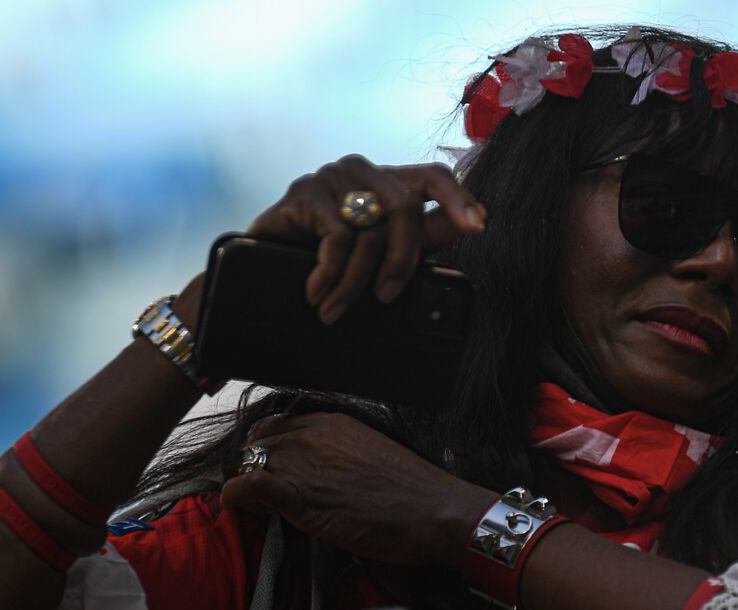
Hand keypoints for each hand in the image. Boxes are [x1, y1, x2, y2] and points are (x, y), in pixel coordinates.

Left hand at [219, 412, 495, 568]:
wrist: (431, 511)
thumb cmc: (413, 492)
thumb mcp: (375, 456)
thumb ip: (343, 457)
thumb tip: (331, 474)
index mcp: (332, 423)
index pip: (281, 426)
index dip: (271, 449)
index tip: (274, 468)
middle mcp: (310, 436)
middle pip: (259, 443)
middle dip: (253, 464)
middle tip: (261, 492)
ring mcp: (300, 462)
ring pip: (246, 463)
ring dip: (245, 483)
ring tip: (256, 506)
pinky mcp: (293, 493)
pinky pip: (243, 487)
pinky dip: (234, 498)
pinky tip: (240, 508)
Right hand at [245, 155, 486, 321]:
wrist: (259, 266)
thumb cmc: (325, 258)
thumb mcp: (380, 252)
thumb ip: (422, 238)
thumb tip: (467, 227)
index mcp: (388, 181)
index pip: (434, 177)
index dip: (459, 199)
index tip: (478, 228)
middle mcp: (363, 170)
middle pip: (406, 207)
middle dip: (401, 260)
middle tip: (386, 296)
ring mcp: (332, 176)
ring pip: (369, 228)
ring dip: (356, 281)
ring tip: (338, 310)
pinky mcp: (303, 191)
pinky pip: (336, 236)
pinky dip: (330, 273)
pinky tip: (318, 293)